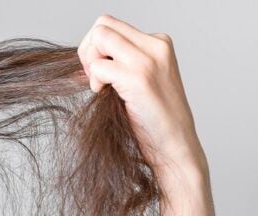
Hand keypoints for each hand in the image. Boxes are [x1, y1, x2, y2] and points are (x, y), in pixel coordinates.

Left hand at [77, 14, 207, 175]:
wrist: (175, 145)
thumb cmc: (154, 120)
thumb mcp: (140, 81)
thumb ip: (121, 62)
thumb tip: (85, 54)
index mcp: (158, 43)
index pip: (111, 24)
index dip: (96, 47)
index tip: (99, 72)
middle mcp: (156, 46)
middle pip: (102, 25)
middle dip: (88, 50)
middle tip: (95, 78)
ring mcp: (148, 60)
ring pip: (100, 37)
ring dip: (90, 63)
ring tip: (102, 87)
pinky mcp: (139, 78)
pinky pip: (99, 67)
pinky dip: (95, 82)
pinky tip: (105, 96)